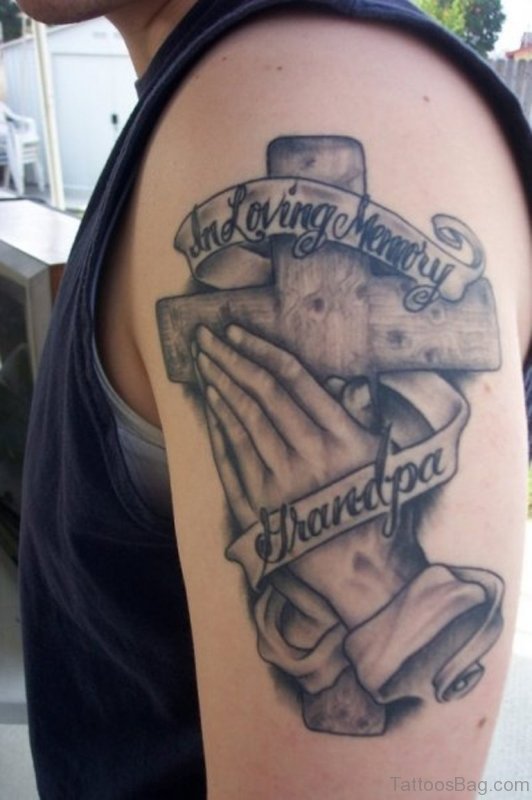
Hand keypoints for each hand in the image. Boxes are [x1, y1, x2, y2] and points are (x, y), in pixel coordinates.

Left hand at [194, 325, 378, 529]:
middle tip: (206, 335)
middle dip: (231, 359)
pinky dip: (219, 429)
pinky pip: (232, 459)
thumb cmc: (375, 510)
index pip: (294, 380)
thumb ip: (359, 417)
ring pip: (244, 422)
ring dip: (220, 386)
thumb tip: (336, 384)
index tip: (236, 331)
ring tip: (202, 360)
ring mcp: (280, 482)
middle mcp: (309, 455)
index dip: (260, 350)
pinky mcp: (259, 507)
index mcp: (343, 437)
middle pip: (263, 394)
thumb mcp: (381, 456)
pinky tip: (209, 405)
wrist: (363, 575)